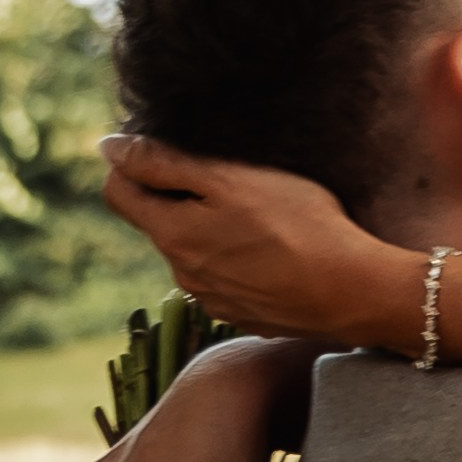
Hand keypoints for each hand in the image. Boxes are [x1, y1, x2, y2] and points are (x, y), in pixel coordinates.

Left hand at [98, 135, 414, 341]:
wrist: (353, 293)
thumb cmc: (298, 225)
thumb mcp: (231, 179)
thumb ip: (165, 163)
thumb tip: (108, 148)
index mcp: (172, 235)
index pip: (118, 192)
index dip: (129, 162)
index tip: (159, 145)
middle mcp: (183, 274)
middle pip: (160, 222)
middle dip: (179, 196)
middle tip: (230, 176)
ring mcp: (215, 301)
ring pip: (196, 253)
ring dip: (212, 231)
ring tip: (263, 215)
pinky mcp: (247, 316)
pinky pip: (229, 280)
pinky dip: (240, 261)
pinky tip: (278, 252)